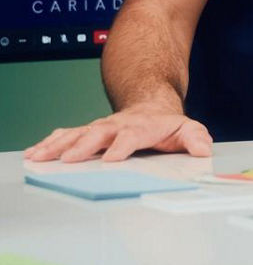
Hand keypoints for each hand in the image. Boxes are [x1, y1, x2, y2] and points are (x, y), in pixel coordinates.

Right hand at [23, 108, 212, 163]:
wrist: (150, 104)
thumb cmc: (165, 124)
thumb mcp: (187, 129)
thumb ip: (195, 139)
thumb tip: (204, 149)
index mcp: (141, 127)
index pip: (131, 136)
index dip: (122, 146)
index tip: (112, 158)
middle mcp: (116, 126)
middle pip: (98, 134)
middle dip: (82, 147)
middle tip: (67, 160)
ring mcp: (100, 128)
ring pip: (76, 134)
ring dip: (57, 146)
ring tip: (39, 156)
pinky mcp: (87, 132)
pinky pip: (66, 136)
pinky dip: (50, 143)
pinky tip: (35, 152)